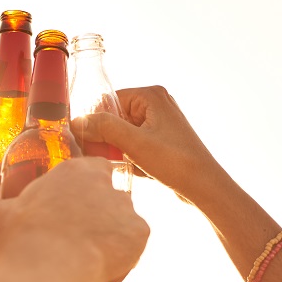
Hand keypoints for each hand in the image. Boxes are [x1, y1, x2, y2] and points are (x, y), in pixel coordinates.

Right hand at [0, 156, 148, 281]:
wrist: (49, 264)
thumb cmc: (24, 237)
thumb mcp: (4, 216)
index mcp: (75, 171)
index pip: (95, 170)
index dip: (88, 192)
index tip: (78, 211)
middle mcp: (106, 182)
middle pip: (111, 199)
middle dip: (100, 219)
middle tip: (79, 241)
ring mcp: (126, 206)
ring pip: (123, 224)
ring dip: (110, 240)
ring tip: (87, 262)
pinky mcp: (140, 231)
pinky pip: (132, 248)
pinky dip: (120, 260)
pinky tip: (98, 271)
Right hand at [71, 86, 224, 206]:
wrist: (204, 186)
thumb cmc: (175, 162)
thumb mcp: (134, 143)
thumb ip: (104, 128)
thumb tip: (77, 121)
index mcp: (151, 95)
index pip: (109, 100)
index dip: (96, 121)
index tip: (87, 140)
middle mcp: (156, 104)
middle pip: (115, 117)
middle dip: (109, 139)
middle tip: (108, 156)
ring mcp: (160, 122)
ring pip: (123, 133)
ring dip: (120, 150)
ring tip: (130, 163)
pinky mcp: (162, 139)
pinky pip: (135, 143)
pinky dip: (132, 156)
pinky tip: (140, 169)